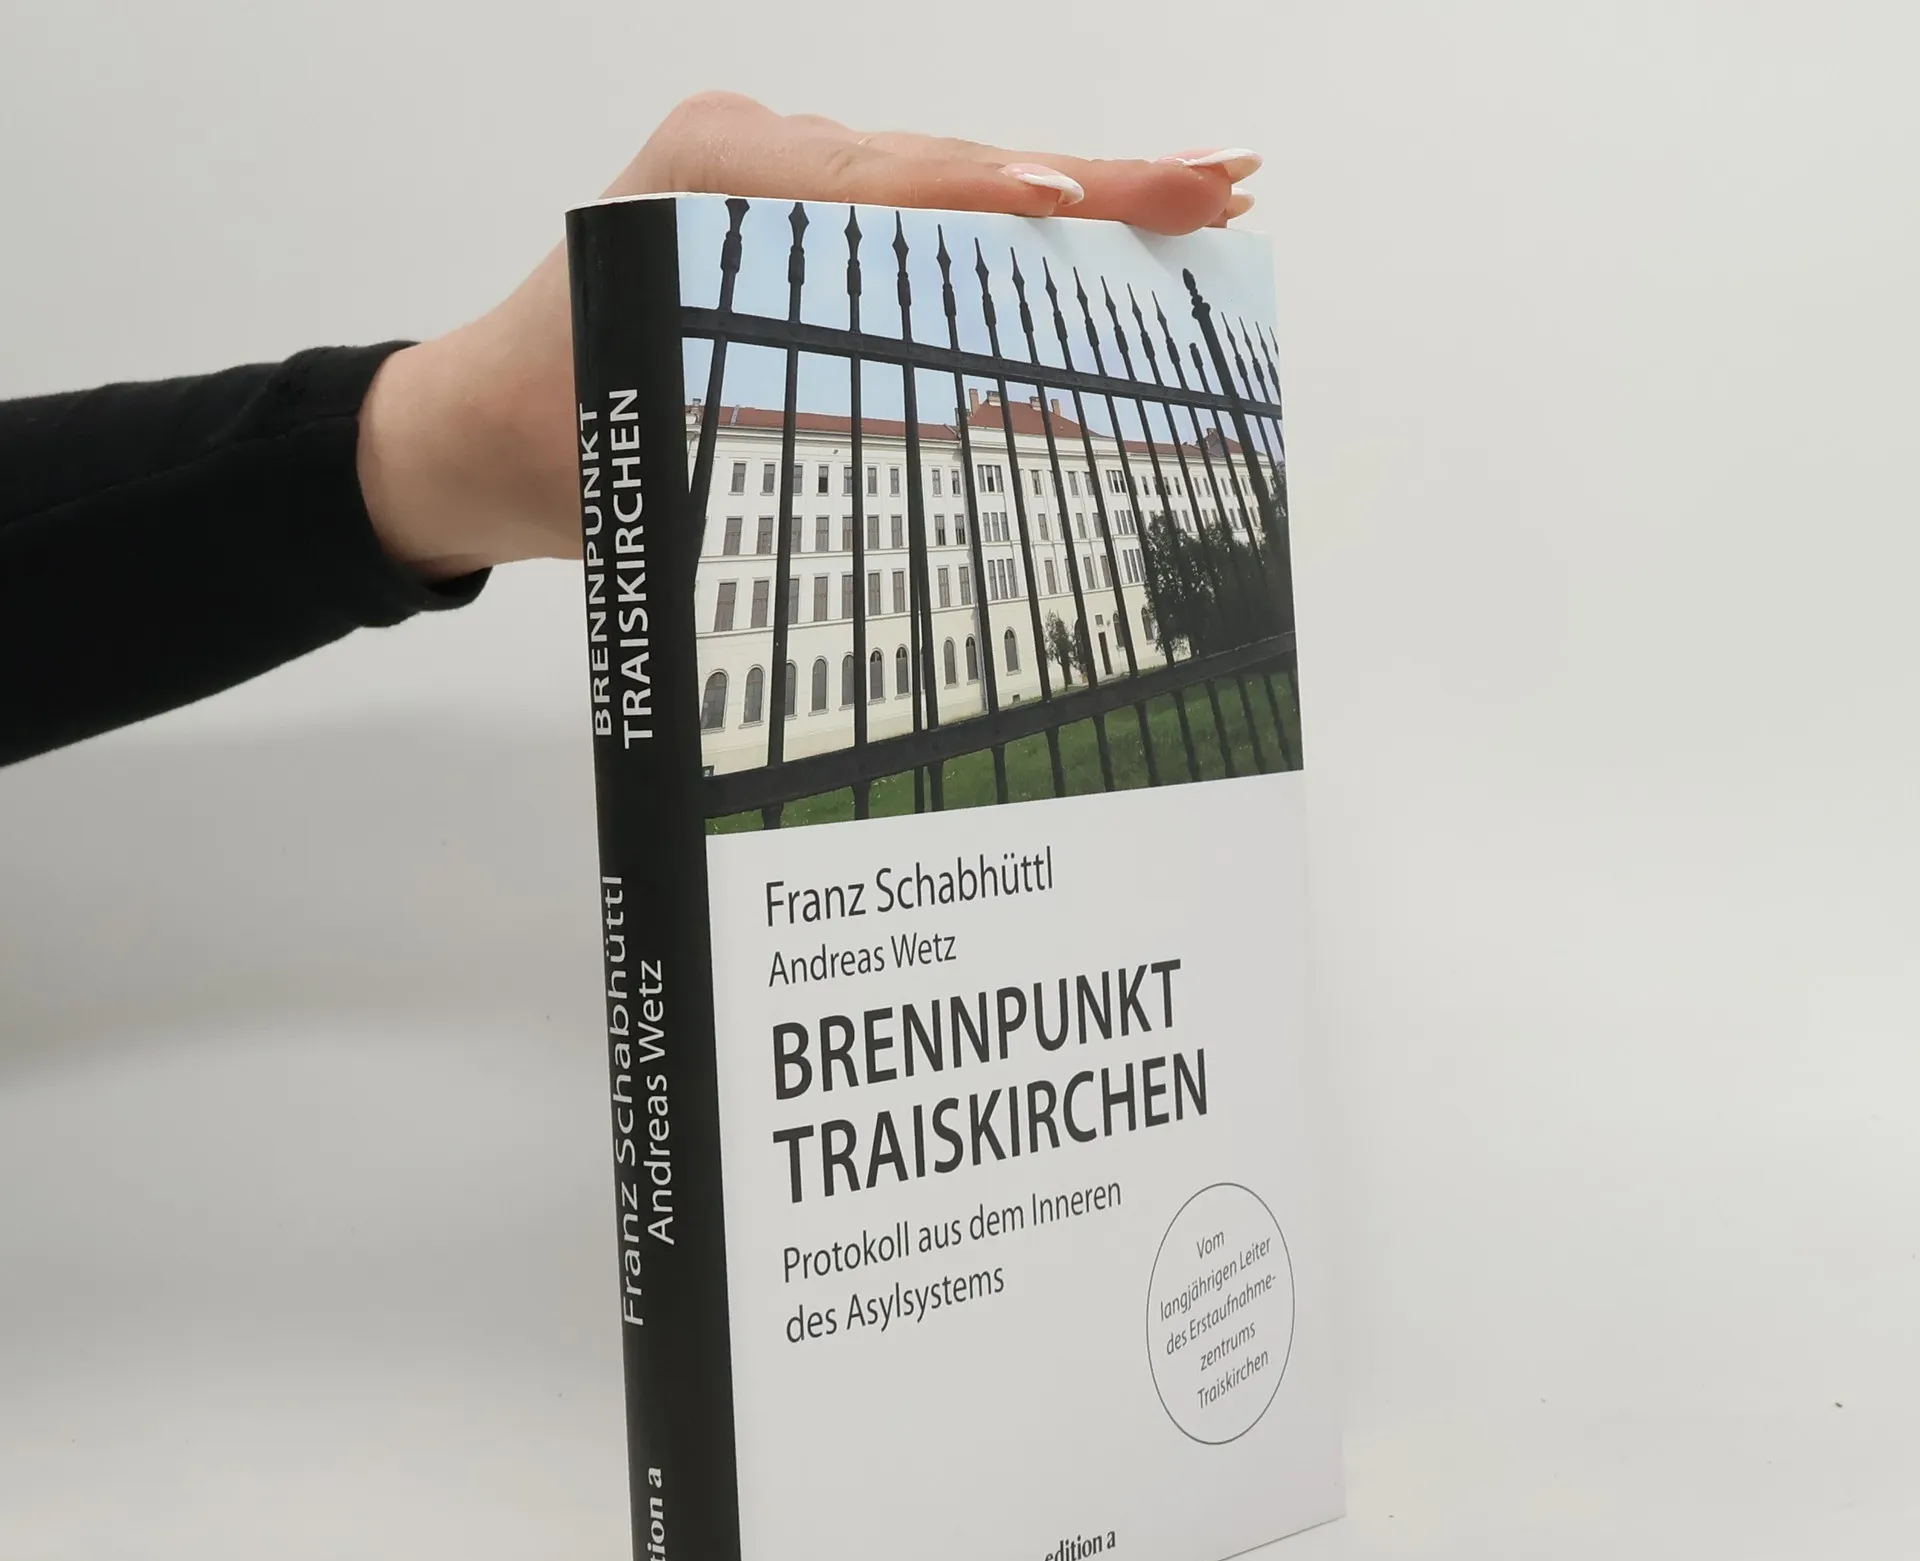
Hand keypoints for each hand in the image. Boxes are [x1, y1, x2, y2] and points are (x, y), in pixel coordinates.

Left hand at [355, 92, 1261, 578]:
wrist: (476, 434)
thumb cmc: (558, 450)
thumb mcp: (682, 454)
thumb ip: (830, 424)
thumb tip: (992, 427)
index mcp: (712, 190)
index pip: (891, 186)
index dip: (1002, 202)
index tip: (1089, 205)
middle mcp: (749, 156)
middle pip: (948, 165)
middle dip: (1092, 181)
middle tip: (1220, 184)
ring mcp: (769, 172)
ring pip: (945, 179)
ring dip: (1071, 197)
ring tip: (1192, 200)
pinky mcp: (786, 207)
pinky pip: (916, 208)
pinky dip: (1008, 226)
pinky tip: (1087, 229)